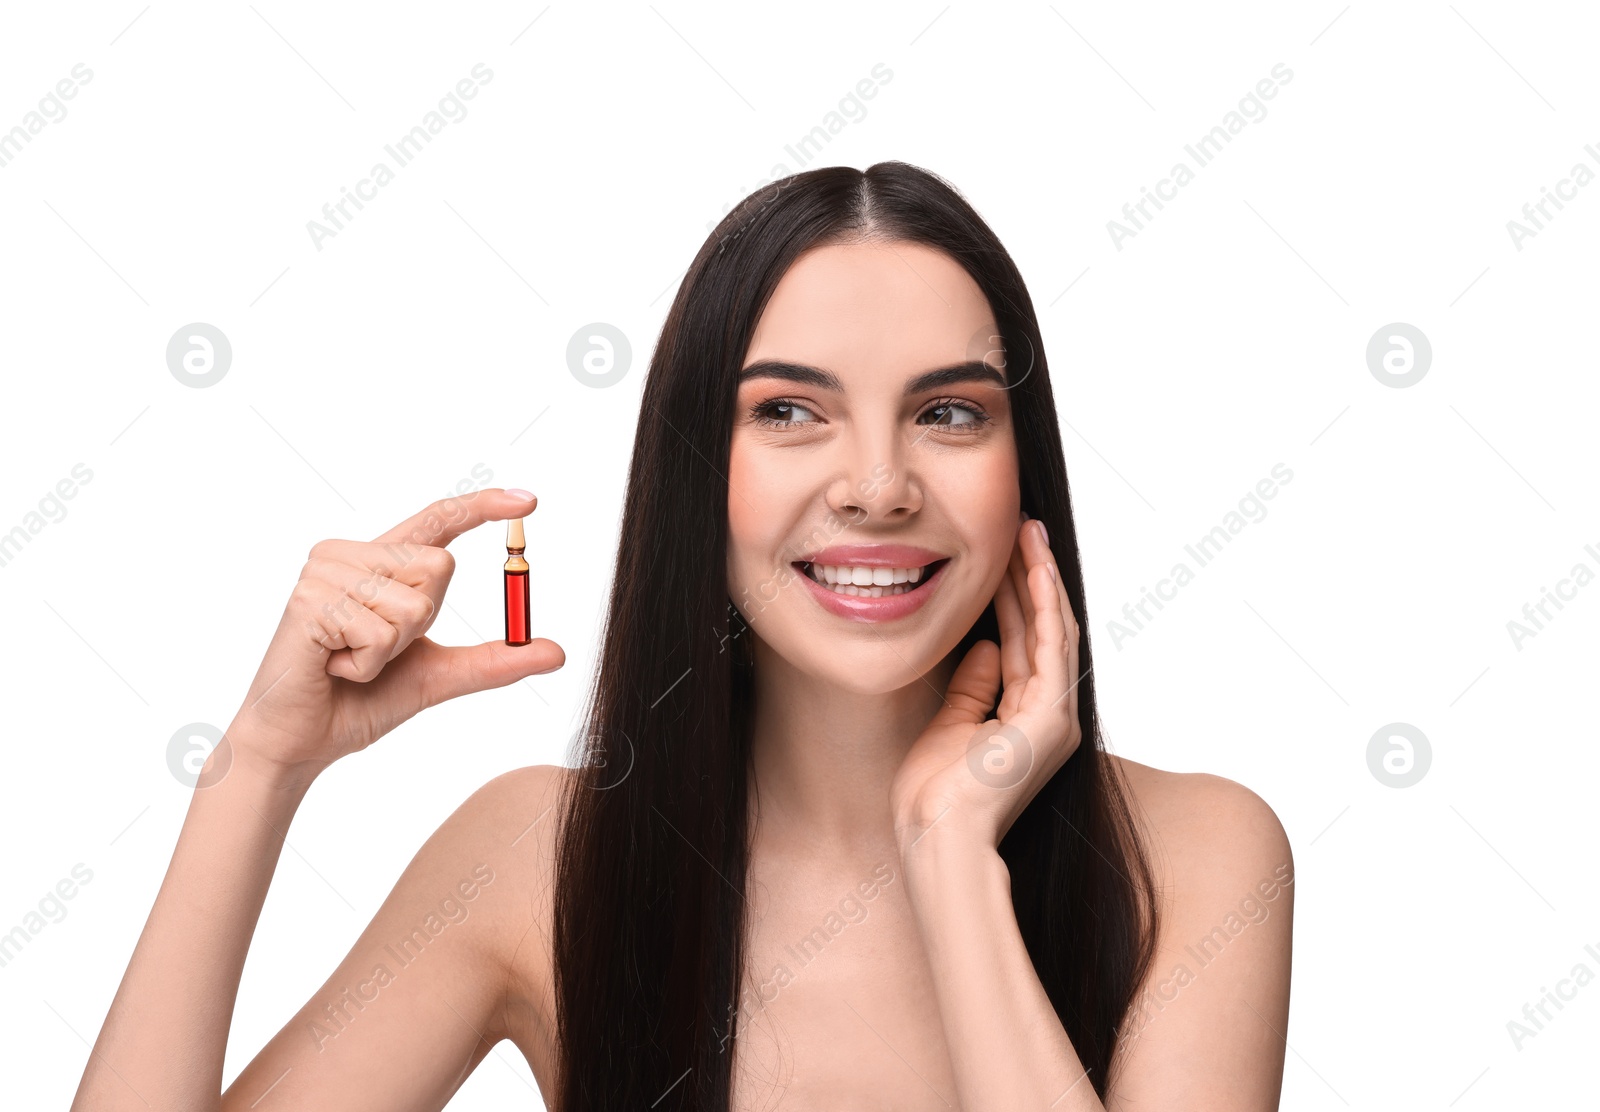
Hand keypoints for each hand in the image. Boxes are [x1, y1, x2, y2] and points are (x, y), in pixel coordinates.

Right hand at [223, 489, 563, 784]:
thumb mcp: (441, 676)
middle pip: (439, 566)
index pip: (438, 522)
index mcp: (379, 562)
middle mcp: (349, 555)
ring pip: (414, 604)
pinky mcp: (309, 602)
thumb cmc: (361, 702)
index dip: (482, 507)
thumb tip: (555, 651)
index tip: (529, 498)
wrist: (301, 742)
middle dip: (422, 624)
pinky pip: (380, 632)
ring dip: (393, 650)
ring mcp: (325, 573)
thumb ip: (494, 660)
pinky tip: (334, 668)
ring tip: (350, 660)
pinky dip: (369, 664)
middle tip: (375, 650)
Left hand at [889, 515, 1082, 851]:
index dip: (1011, 597)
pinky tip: (1034, 568)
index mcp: (1026, 720)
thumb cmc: (935, 798)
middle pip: (1040, 630)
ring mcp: (1055, 716)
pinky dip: (1044, 604)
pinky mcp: (1051, 717)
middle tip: (1020, 529)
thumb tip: (983, 645)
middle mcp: (1049, 716)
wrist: (939, 838)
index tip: (999, 555)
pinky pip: (1051, 646)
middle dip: (1028, 578)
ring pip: (1051, 629)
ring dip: (1040, 579)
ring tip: (1027, 534)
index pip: (1021, 643)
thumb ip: (971, 687)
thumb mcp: (949, 726)